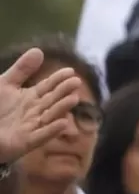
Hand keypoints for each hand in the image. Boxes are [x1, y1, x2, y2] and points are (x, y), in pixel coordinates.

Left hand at [0, 49, 81, 163]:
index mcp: (31, 98)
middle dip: (64, 92)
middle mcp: (36, 112)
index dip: (59, 79)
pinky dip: (52, 130)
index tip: (70, 71)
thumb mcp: (5, 84)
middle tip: (76, 81)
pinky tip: (62, 123)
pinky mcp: (26, 142)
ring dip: (62, 108)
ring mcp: (32, 127)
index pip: (48, 87)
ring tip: (74, 98)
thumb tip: (39, 50)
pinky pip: (41, 136)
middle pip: (52, 100)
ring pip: (50, 117)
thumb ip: (22, 70)